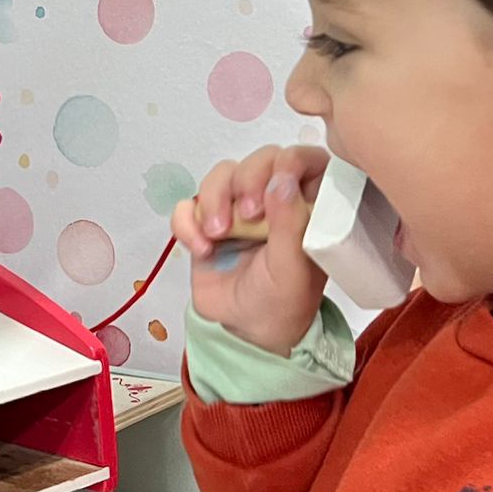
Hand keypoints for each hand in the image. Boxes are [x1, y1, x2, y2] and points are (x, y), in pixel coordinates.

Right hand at [170, 145, 331, 353]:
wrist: (245, 331)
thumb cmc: (282, 300)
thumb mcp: (294, 268)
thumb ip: (290, 224)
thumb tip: (280, 180)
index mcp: (306, 204)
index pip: (305, 160)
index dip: (291, 160)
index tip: (279, 183)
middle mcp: (272, 198)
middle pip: (256, 160)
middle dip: (247, 181)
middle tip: (248, 215)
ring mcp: (235, 208)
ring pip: (219, 176)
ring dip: (214, 200)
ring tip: (217, 235)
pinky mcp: (203, 222)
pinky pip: (187, 205)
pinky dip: (187, 223)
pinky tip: (200, 249)